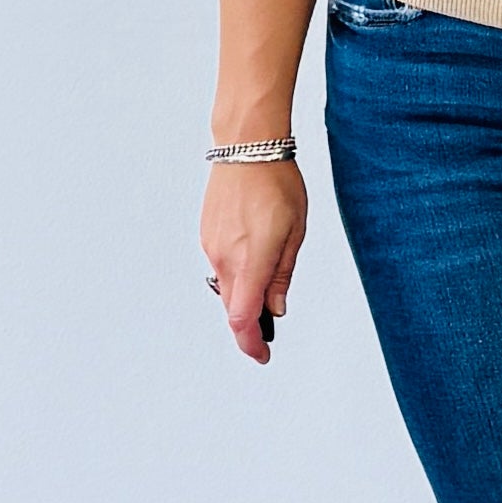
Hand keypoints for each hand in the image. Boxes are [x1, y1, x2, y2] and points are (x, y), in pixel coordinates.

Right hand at [201, 160, 308, 363]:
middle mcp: (223, 257)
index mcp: (249, 260)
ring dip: (244, 298)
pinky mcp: (207, 235)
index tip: (262, 355)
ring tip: (267, 293)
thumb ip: (282, 275)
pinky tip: (254, 263)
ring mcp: (211, 246)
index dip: (251, 343)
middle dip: (250, 324)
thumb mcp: (294, 232)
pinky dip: (237, 276)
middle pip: (233, 308)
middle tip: (268, 334)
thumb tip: (275, 308)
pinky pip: (222, 267)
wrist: (247, 147)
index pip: (242, 318)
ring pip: (227, 288)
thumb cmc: (277, 184)